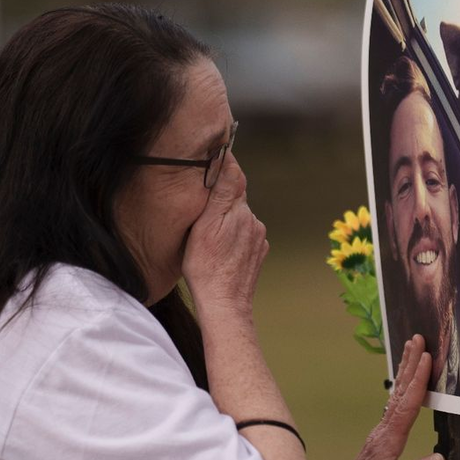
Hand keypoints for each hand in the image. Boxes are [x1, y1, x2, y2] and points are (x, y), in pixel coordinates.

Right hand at [182, 154, 267, 318]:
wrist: (224, 304)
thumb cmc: (207, 267)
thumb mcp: (205, 226)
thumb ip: (221, 193)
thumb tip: (230, 163)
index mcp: (239, 211)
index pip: (235, 177)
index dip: (224, 166)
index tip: (213, 156)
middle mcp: (254, 221)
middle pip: (236, 198)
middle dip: (221, 197)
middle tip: (201, 204)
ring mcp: (258, 238)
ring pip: (240, 217)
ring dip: (227, 219)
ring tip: (208, 233)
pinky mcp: (258, 252)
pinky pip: (244, 235)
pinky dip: (233, 236)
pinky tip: (221, 248)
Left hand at [317, 336, 443, 459]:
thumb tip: (439, 459)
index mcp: (387, 443)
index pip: (407, 407)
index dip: (418, 381)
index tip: (426, 358)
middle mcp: (382, 433)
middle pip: (399, 393)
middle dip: (409, 364)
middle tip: (417, 338)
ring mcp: (379, 435)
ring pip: (395, 397)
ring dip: (404, 372)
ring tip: (411, 350)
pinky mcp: (380, 440)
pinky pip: (394, 407)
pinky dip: (402, 390)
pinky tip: (404, 385)